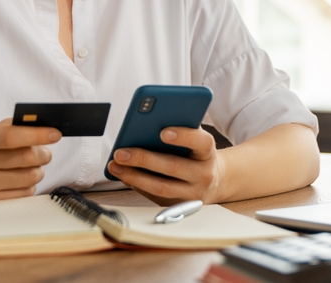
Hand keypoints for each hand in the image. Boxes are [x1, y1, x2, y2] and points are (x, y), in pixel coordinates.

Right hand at [0, 118, 59, 202]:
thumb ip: (20, 127)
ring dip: (39, 171)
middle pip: (26, 157)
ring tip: (32, 167)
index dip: (36, 134)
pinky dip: (30, 186)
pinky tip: (20, 182)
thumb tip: (48, 129)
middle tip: (46, 153)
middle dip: (44, 154)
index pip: (10, 136)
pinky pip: (26, 193)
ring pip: (31, 176)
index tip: (56, 134)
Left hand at [106, 127, 221, 204]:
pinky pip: (155, 197)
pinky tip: (124, 176)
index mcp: (208, 153)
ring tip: (115, 166)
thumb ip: (182, 131)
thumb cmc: (197, 154)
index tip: (163, 131)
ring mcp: (192, 194)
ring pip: (161, 187)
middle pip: (173, 167)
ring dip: (134, 176)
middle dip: (144, 159)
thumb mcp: (196, 140)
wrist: (215, 181)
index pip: (202, 142)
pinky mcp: (179, 206)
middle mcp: (204, 174)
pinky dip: (138, 186)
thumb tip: (147, 124)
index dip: (184, 136)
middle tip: (121, 153)